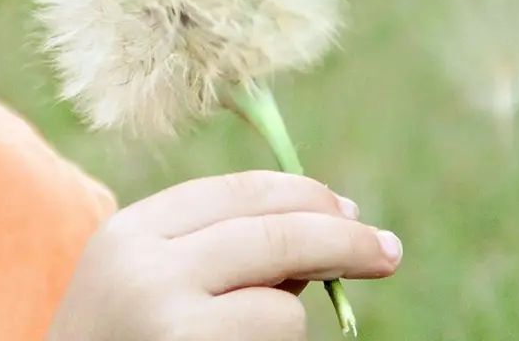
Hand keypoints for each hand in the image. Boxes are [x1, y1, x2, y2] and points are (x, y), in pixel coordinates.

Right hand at [46, 170, 403, 340]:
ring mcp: (171, 325)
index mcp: (131, 232)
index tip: (350, 210)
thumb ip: (216, 250)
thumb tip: (331, 226)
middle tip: (387, 251)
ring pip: (283, 308)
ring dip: (286, 325)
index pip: (238, 192)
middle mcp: (147, 271)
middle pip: (274, 234)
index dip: (305, 195)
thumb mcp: (146, 282)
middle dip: (344, 238)